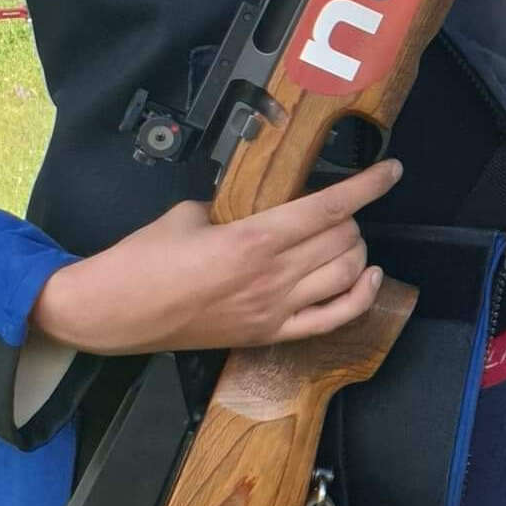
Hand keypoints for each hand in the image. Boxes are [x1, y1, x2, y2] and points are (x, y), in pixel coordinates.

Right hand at [28, 159, 401, 353]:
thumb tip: (252, 203)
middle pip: (342, 240)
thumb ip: (230, 207)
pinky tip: (368, 277)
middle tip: (339, 206)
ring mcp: (274, 310)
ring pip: (345, 276)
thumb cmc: (142, 259)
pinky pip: (331, 320)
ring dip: (356, 251)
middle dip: (353, 217)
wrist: (113, 314)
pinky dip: (359, 297)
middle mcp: (272, 277)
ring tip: (345, 236)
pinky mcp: (268, 335)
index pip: (329, 208)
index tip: (392, 171)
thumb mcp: (188, 214)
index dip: (367, 187)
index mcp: (253, 239)